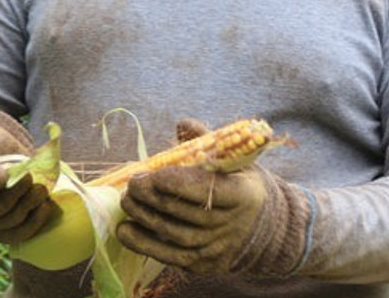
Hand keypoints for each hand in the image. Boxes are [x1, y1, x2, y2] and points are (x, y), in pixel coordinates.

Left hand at [115, 119, 310, 275]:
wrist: (264, 228)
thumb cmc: (241, 184)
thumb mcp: (235, 161)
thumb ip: (208, 142)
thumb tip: (183, 124)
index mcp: (242, 194)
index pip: (205, 189)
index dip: (175, 181)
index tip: (151, 172)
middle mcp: (231, 225)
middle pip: (184, 212)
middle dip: (151, 196)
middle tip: (132, 184)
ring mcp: (217, 248)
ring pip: (173, 234)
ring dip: (144, 216)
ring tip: (126, 201)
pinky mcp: (203, 264)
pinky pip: (168, 256)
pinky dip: (143, 244)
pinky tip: (124, 230)